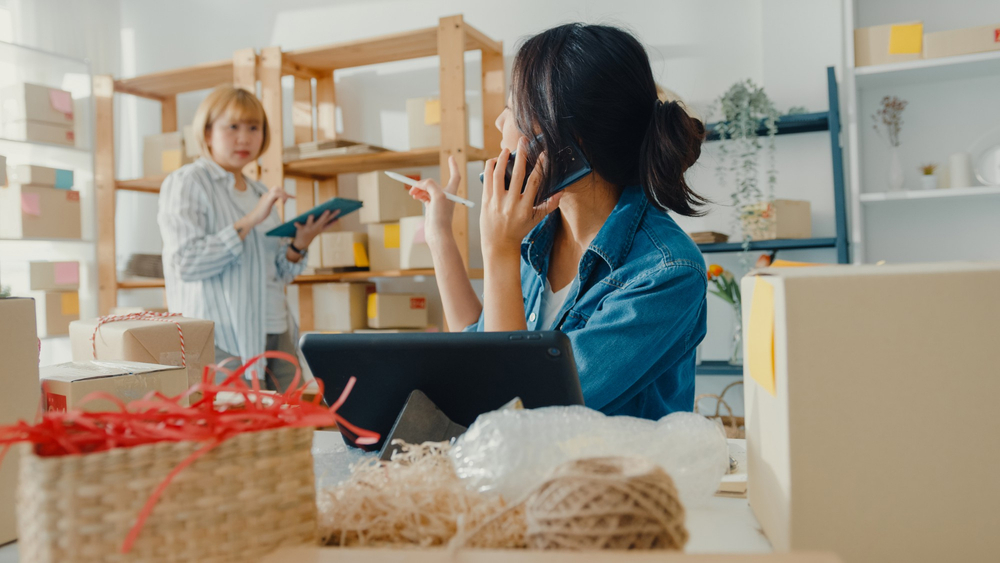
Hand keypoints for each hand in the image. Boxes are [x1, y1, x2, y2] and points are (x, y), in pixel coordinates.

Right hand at [234, 186, 293, 239]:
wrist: (254, 218)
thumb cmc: (260, 215)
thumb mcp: (268, 207)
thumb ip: (271, 203)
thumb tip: (276, 204)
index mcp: (267, 196)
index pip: (276, 190)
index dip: (285, 193)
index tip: (293, 197)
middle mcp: (267, 195)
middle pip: (277, 187)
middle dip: (284, 193)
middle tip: (288, 200)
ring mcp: (266, 197)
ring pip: (277, 189)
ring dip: (283, 195)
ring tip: (284, 203)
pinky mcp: (267, 200)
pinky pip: (276, 194)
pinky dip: (282, 197)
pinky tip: (283, 203)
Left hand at [292, 209, 339, 248]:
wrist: (303, 242)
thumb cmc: (313, 232)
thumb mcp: (322, 228)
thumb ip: (330, 224)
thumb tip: (338, 219)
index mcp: (321, 226)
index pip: (329, 220)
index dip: (334, 215)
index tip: (339, 209)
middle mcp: (316, 227)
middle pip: (321, 221)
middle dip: (324, 216)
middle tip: (328, 210)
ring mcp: (308, 228)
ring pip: (310, 223)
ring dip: (310, 219)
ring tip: (311, 215)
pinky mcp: (301, 229)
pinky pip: (298, 226)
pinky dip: (297, 225)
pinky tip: (295, 222)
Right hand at [407, 155, 460, 244]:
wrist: (438, 234)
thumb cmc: (441, 217)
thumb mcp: (437, 195)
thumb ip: (430, 184)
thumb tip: (421, 184)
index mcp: (451, 191)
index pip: (455, 175)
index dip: (453, 166)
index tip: (451, 157)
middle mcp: (446, 196)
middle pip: (434, 183)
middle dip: (424, 182)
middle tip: (413, 185)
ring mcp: (438, 202)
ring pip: (427, 190)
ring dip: (419, 189)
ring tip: (412, 193)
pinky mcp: (432, 208)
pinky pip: (424, 197)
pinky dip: (419, 195)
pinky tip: (415, 196)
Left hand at [481, 136, 561, 259]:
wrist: (498, 244)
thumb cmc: (518, 230)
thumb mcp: (535, 220)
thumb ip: (548, 206)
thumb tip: (560, 193)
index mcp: (525, 208)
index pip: (534, 182)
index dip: (539, 166)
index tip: (543, 154)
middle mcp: (510, 203)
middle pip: (517, 173)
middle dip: (521, 155)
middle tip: (523, 141)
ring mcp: (496, 202)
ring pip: (499, 174)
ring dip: (502, 158)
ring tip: (506, 149)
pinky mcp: (485, 201)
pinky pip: (487, 180)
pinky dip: (490, 168)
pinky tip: (494, 160)